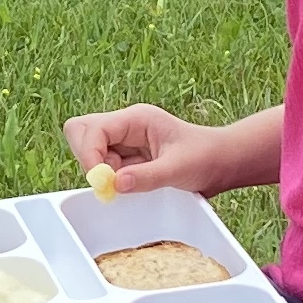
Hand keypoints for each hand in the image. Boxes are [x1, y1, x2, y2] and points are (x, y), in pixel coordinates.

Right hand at [67, 103, 228, 195]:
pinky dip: (109, 179)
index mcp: (136, 118)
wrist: (222, 162)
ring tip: (128, 182)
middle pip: (80, 131)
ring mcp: (123, 140)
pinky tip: (132, 183)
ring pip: (88, 150)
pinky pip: (102, 165)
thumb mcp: (178, 169)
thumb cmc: (205, 157)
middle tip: (107, 179)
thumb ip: (146, 177)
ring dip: (99, 171)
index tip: (100, 180)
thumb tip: (114, 184)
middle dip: (86, 158)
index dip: (88, 154)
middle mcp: (125, 125)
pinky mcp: (125, 156)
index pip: (93, 128)